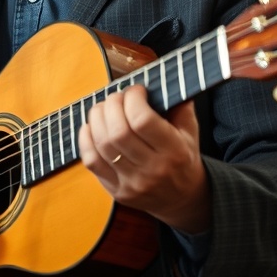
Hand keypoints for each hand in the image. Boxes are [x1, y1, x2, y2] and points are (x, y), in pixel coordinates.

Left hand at [78, 85, 210, 233]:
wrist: (182, 200)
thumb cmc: (183, 158)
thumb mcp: (191, 131)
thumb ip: (180, 105)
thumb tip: (166, 76)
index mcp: (174, 152)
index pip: (142, 120)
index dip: (133, 98)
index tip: (136, 91)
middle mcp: (152, 170)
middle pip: (118, 131)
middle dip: (112, 105)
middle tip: (117, 97)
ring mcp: (131, 183)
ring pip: (101, 144)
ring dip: (96, 118)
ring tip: (104, 108)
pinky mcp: (115, 190)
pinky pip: (90, 161)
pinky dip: (85, 138)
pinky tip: (92, 126)